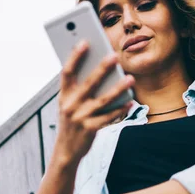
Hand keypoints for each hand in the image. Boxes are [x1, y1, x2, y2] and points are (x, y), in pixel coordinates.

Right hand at [53, 39, 134, 166]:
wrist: (65, 151)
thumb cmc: (71, 121)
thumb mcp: (69, 104)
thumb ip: (79, 88)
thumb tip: (98, 67)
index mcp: (64, 95)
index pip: (67, 72)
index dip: (75, 56)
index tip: (85, 42)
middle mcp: (70, 105)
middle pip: (89, 83)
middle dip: (102, 69)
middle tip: (114, 56)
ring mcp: (80, 118)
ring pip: (103, 100)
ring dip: (118, 88)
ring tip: (131, 79)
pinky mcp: (90, 129)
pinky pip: (109, 117)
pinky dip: (121, 109)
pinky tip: (131, 101)